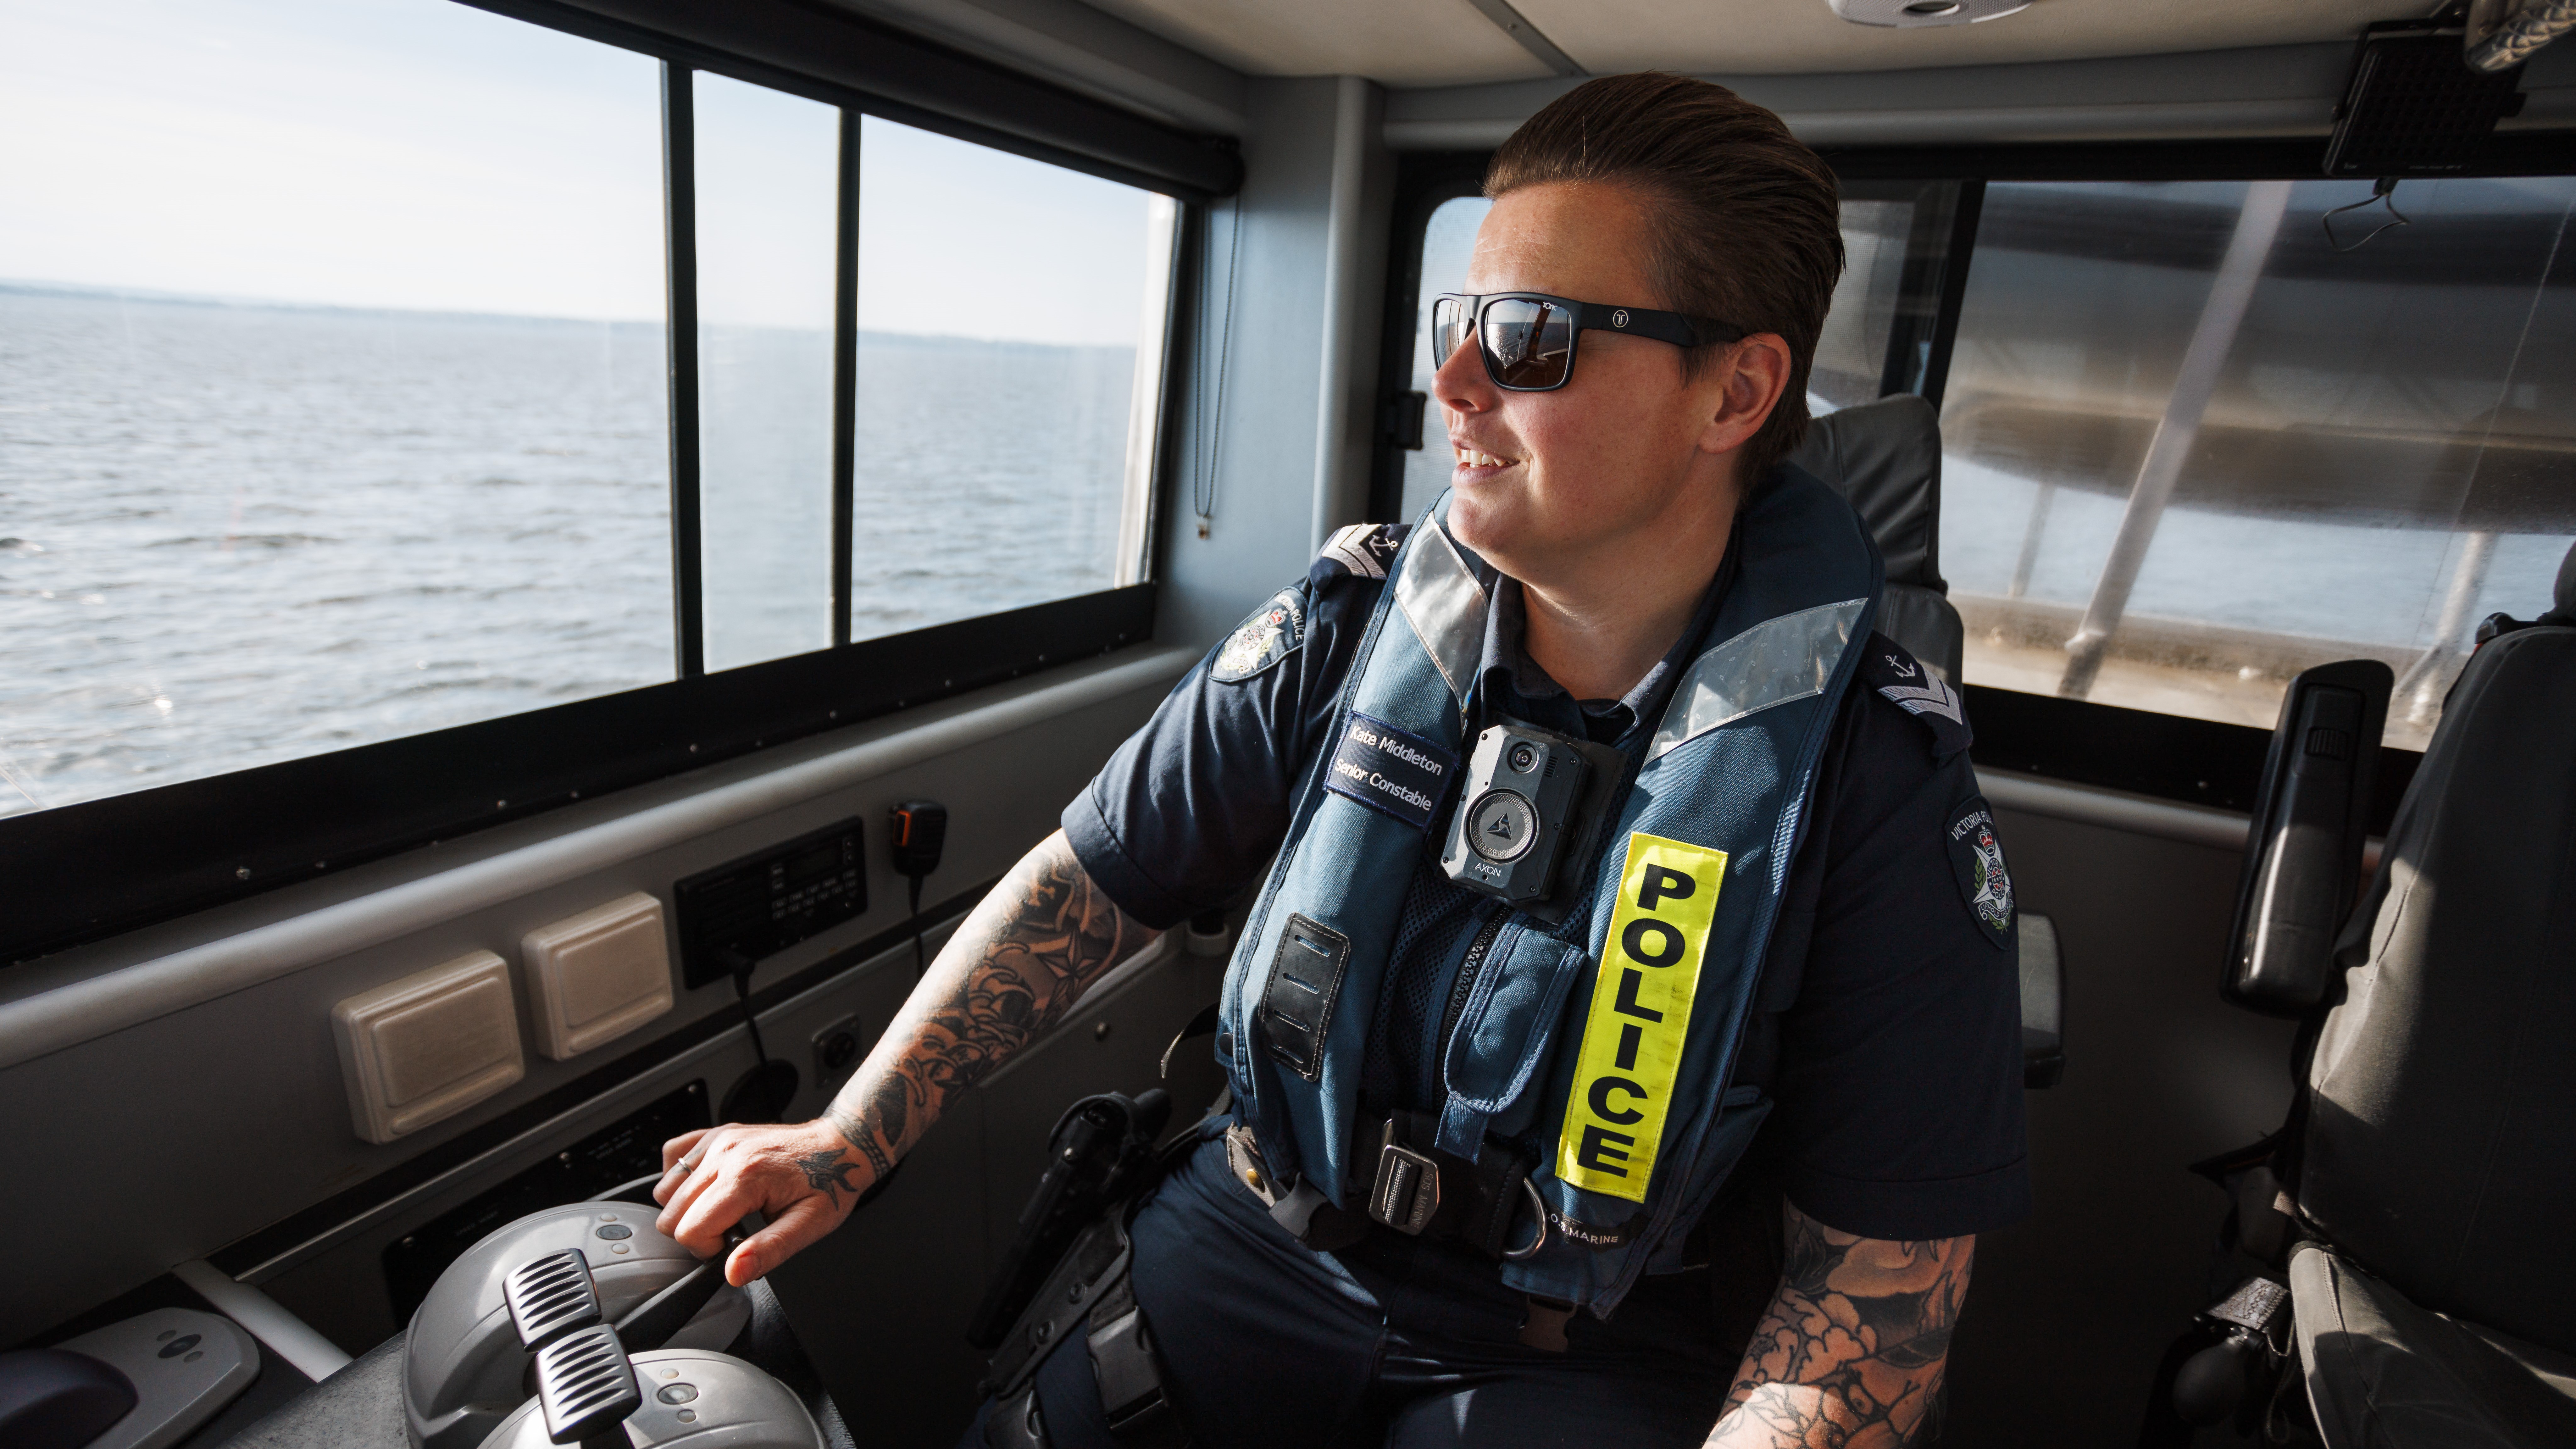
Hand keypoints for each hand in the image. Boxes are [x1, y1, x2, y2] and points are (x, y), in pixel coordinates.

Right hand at [652, 1120, 873, 1285]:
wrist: (842, 1145)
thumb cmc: (829, 1184)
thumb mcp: (809, 1226)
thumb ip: (769, 1252)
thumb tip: (734, 1273)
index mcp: (747, 1176)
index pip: (690, 1230)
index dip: (708, 1250)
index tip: (734, 1246)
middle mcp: (726, 1153)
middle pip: (672, 1214)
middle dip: (697, 1232)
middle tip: (733, 1230)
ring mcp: (718, 1139)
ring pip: (666, 1189)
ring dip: (687, 1208)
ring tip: (725, 1209)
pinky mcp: (716, 1133)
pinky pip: (674, 1156)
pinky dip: (682, 1177)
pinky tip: (710, 1188)